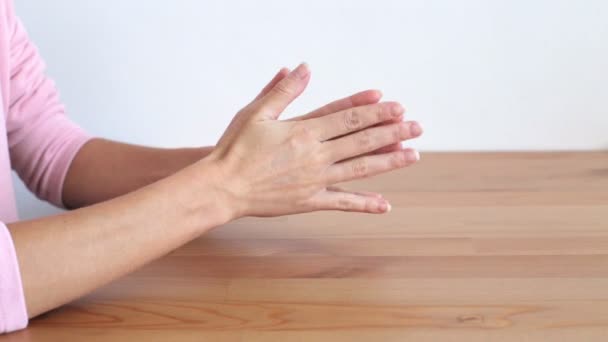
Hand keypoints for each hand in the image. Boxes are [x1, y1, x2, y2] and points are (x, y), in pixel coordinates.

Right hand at [207, 63, 422, 218]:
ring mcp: (315, 179)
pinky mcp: (310, 201)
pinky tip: (385, 205)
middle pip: (361, 140)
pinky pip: (343, 202)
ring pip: (360, 169)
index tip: (395, 105)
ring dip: (389, 161)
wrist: (222, 187)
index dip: (374, 110)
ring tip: (413, 155)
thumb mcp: (256, 112)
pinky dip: (364, 204)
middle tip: (417, 126)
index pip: (348, 117)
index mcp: (304, 131)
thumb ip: (282, 90)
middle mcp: (315, 155)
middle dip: (392, 131)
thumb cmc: (235, 148)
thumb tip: (304, 67)